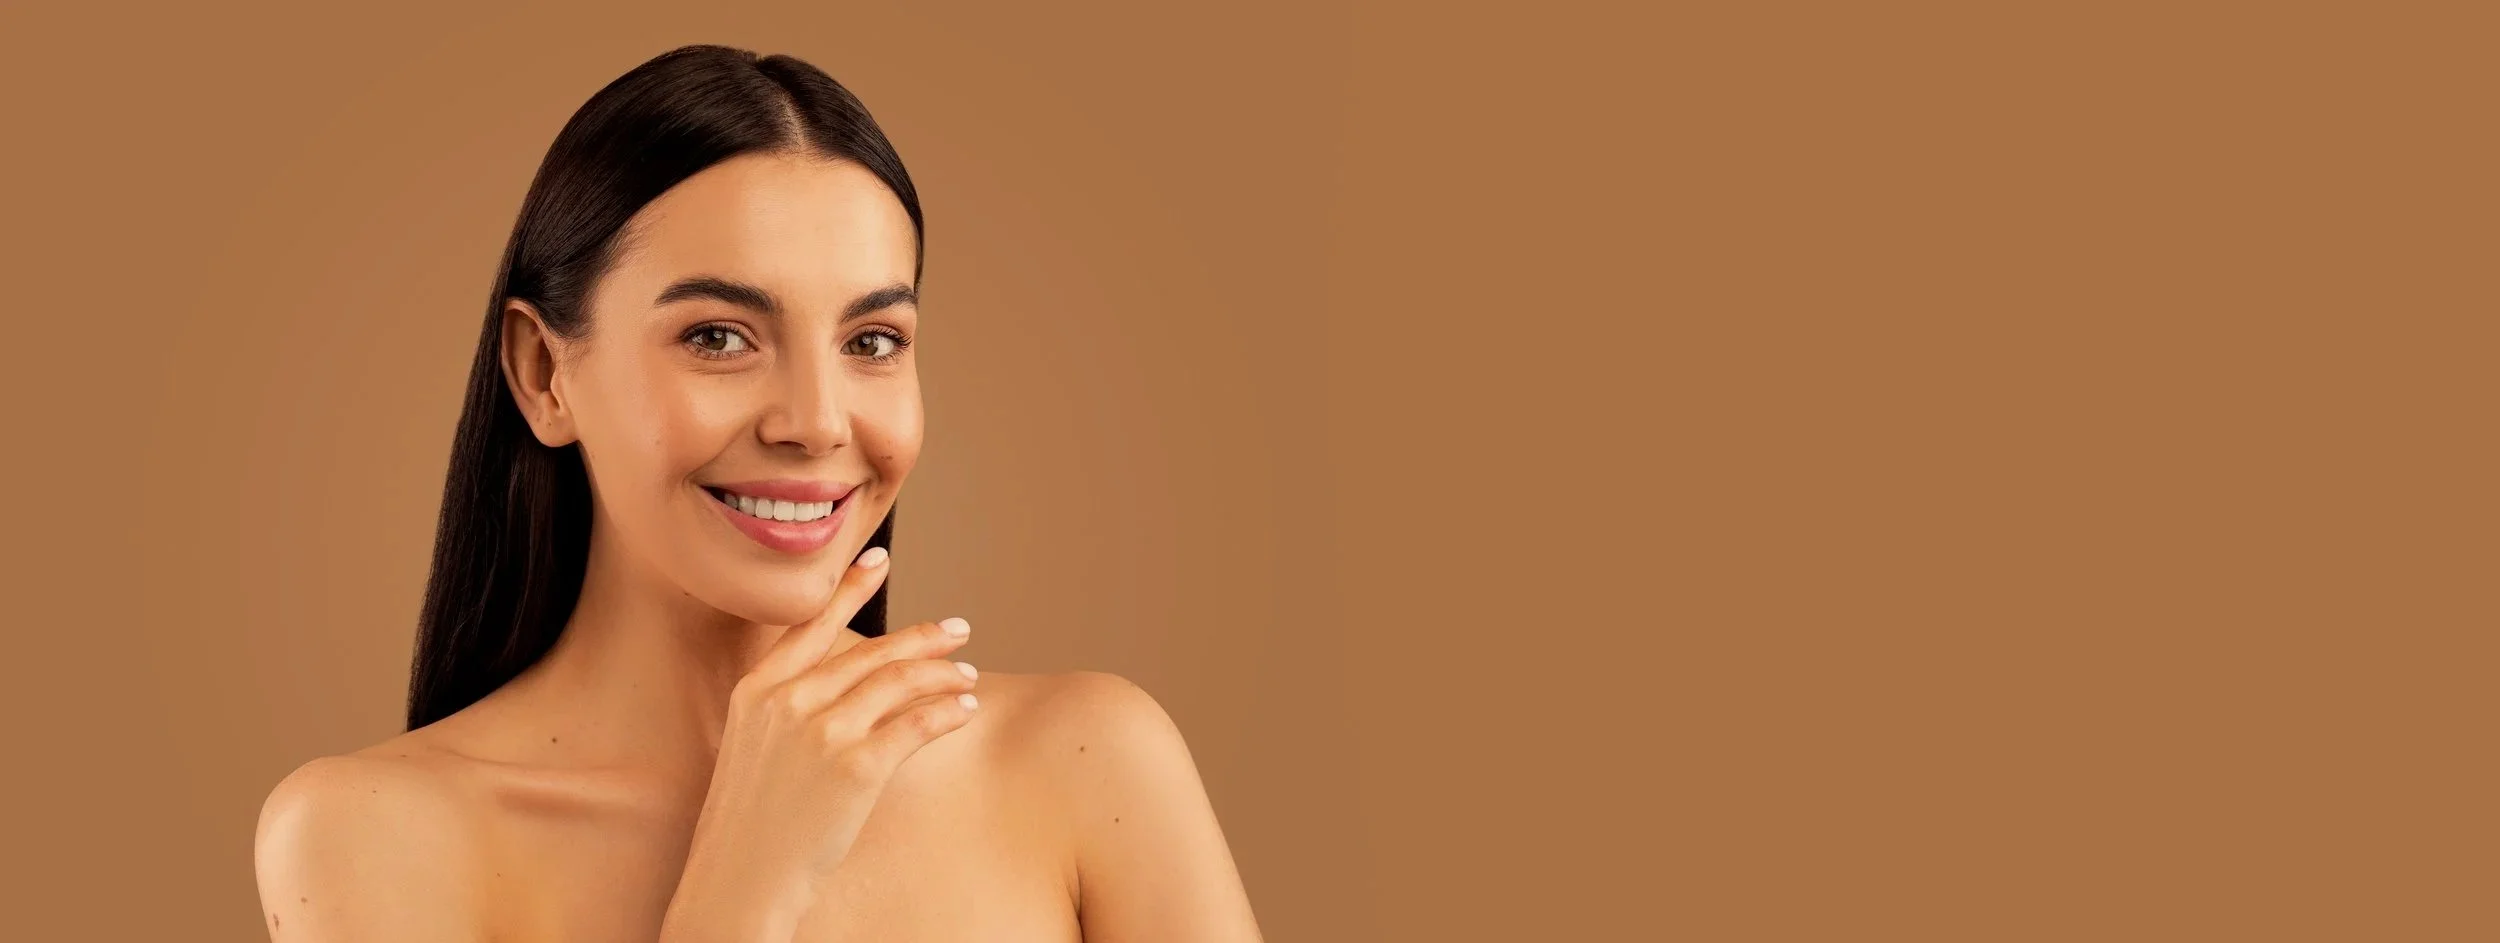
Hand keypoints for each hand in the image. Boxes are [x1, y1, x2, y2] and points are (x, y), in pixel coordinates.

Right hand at [661, 545, 979, 938]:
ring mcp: (821, 732)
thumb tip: (845, 684)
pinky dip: (945, 712)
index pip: (810, 623)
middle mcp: (788, 701)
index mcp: (757, 690)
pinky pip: (915, 725)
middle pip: (869, 652)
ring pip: (897, 681)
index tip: (879, 559)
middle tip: (957, 629)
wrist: (740, 879)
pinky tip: (963, 709)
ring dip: (940, 674)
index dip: (849, 589)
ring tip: (967, 675)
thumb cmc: (750, 821)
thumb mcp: (752, 747)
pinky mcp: (855, 766)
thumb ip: (788, 707)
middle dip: (921, 636)